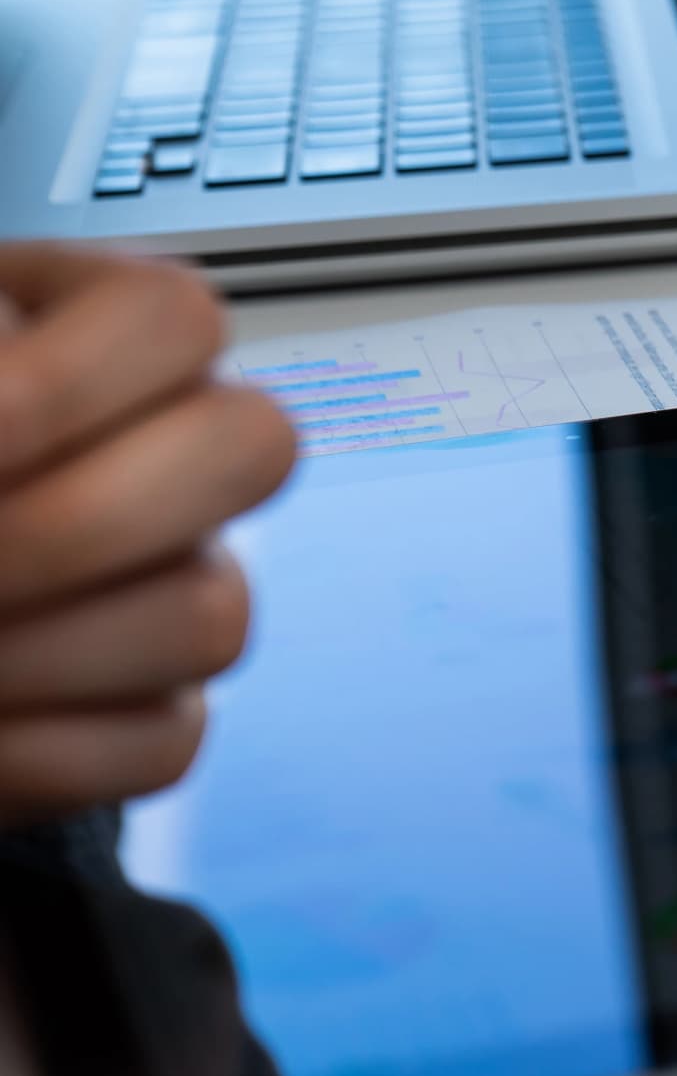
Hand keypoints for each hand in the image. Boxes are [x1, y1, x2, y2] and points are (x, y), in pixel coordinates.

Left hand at [0, 248, 296, 825]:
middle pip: (253, 447)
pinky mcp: (155, 709)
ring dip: (38, 655)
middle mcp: (167, 446)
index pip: (171, 320)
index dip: (61, 387)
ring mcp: (181, 578)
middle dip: (77, 525)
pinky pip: (162, 744)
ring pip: (212, 617)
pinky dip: (35, 756)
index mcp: (86, 329)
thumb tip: (1, 448)